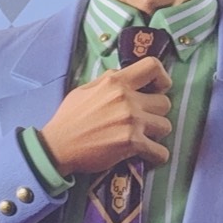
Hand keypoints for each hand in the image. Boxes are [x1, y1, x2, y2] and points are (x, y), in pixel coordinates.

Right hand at [39, 56, 171, 176]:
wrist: (57, 146)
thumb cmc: (69, 118)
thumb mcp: (84, 90)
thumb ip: (107, 82)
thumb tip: (125, 79)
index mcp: (115, 82)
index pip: (153, 67)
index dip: (162, 79)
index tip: (157, 90)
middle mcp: (127, 99)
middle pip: (165, 102)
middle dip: (156, 112)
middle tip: (143, 120)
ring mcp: (131, 121)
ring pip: (165, 126)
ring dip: (156, 133)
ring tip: (143, 138)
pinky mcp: (132, 143)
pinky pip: (161, 151)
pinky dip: (157, 156)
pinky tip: (148, 155)